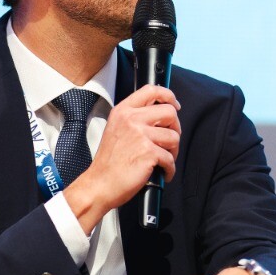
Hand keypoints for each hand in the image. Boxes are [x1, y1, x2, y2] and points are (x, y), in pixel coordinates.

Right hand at [63, 84, 179, 232]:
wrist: (100, 184)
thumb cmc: (109, 162)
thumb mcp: (116, 129)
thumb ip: (134, 118)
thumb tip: (159, 114)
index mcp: (123, 111)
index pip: (151, 90)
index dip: (168, 96)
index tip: (175, 105)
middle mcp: (131, 119)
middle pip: (170, 112)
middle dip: (175, 128)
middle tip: (169, 140)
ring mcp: (140, 135)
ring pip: (174, 137)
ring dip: (173, 151)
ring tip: (163, 159)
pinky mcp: (148, 153)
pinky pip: (171, 158)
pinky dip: (170, 169)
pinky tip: (162, 172)